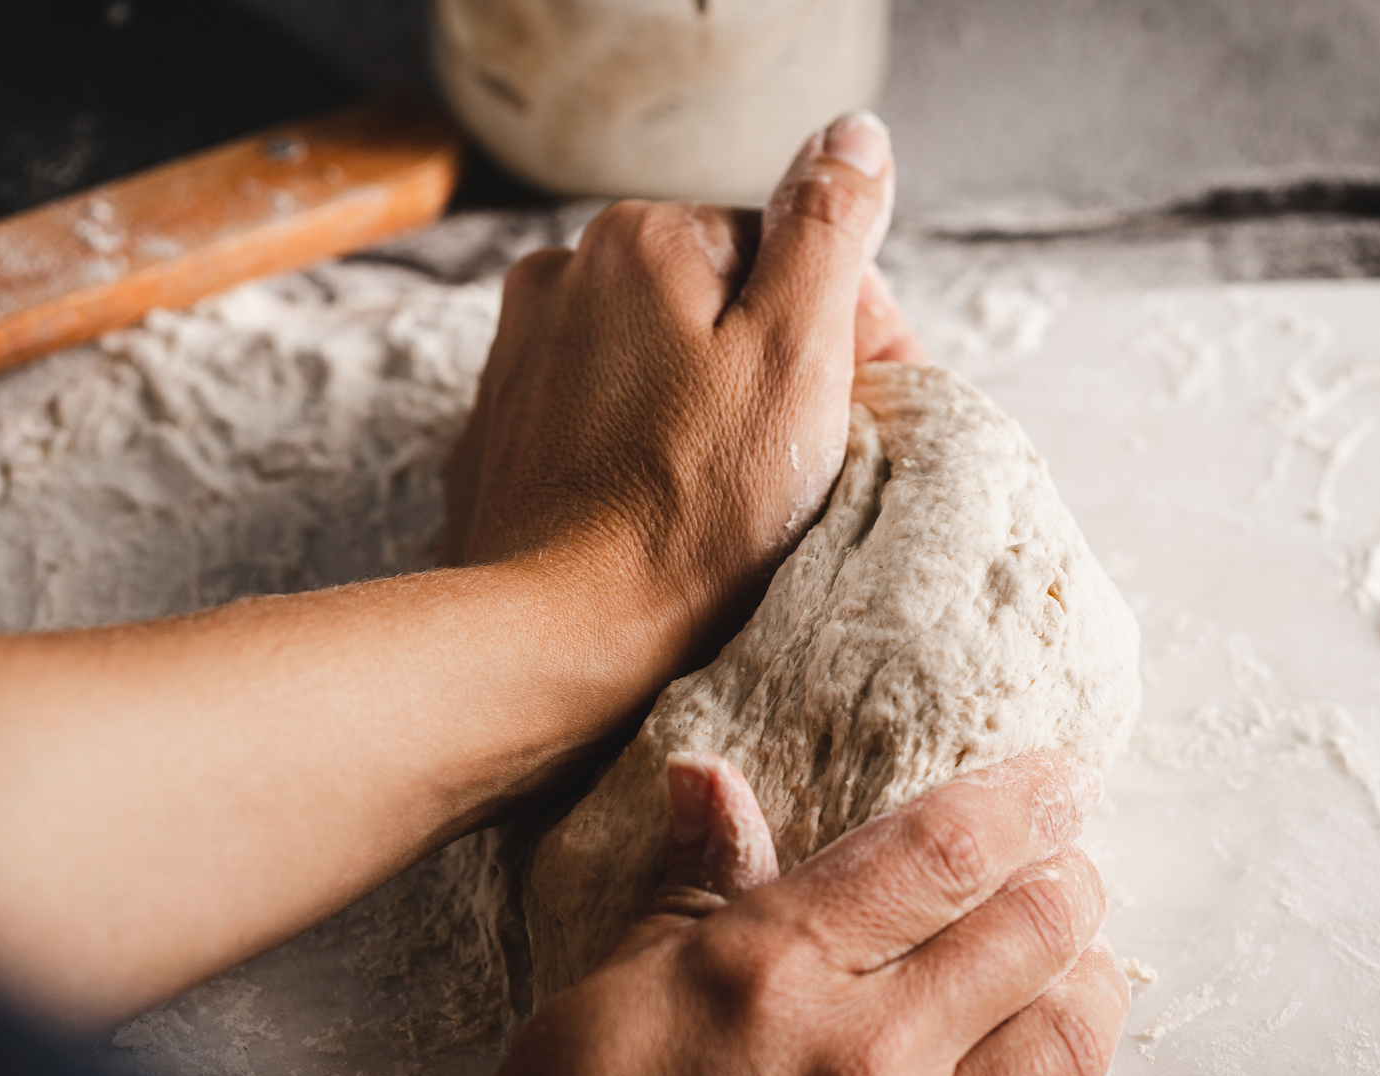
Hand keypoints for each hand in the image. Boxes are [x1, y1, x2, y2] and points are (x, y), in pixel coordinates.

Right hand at [441, 751, 1127, 1075]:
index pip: (942, 849)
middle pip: (1037, 931)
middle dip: (1072, 882)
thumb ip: (690, 893)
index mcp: (772, 972)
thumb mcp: (603, 1002)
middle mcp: (863, 1059)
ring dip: (1092, 985)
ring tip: (1079, 966)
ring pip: (1070, 1043)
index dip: (1023, 801)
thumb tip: (711, 782)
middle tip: (1071, 869)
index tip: (1060, 781)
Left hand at [443, 112, 929, 694]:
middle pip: (719, 306)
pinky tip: (674, 516)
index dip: (854, 336)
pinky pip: (602, 425)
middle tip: (821, 468)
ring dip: (711, 411)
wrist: (558, 635)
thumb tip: (853, 136)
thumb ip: (827, 228)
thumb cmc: (693, 509)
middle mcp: (562, 277)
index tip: (877, 413)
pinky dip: (644, 455)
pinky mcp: (501, 442)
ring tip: (745, 501)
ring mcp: (520, 362)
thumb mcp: (793, 354)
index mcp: (641, 237)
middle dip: (779, 370)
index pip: (788, 254)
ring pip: (658, 364)